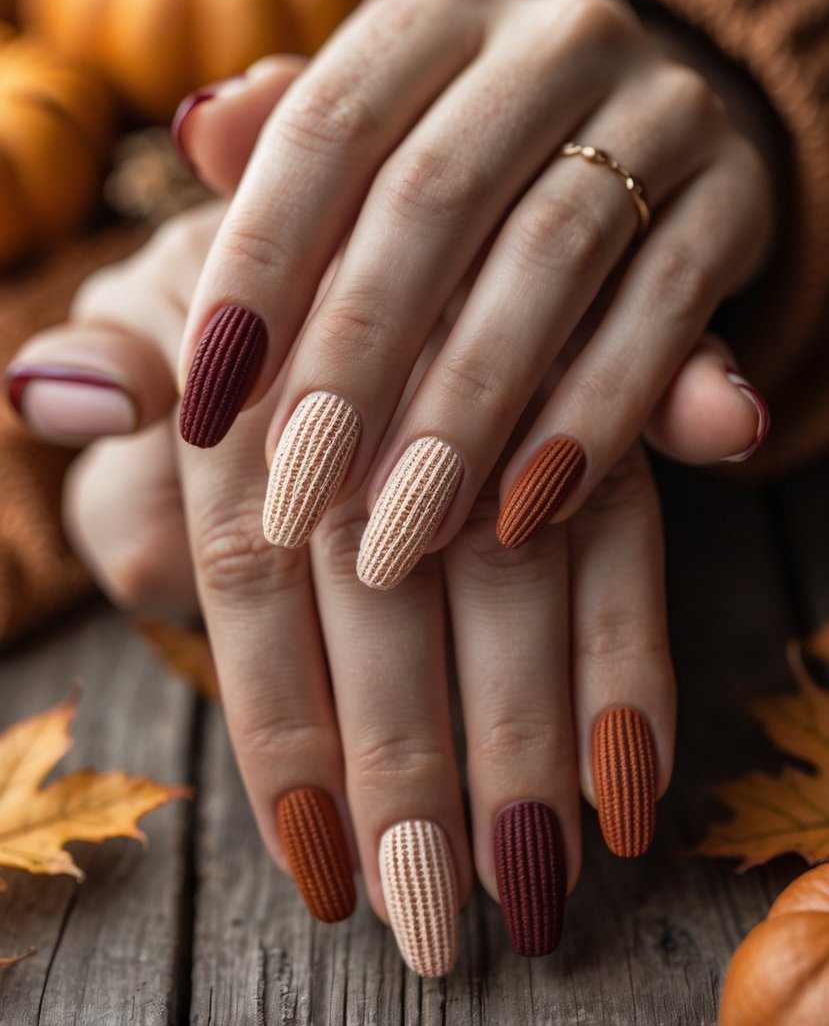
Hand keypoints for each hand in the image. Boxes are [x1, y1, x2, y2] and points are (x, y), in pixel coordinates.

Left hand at [7, 225, 762, 973]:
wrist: (358, 196)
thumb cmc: (239, 286)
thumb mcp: (150, 301)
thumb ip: (108, 361)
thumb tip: (55, 393)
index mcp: (261, 350)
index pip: (255, 563)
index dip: (282, 714)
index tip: (311, 851)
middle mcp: (384, 361)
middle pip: (392, 589)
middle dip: (412, 754)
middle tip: (430, 907)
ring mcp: (499, 375)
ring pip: (514, 572)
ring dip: (528, 731)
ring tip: (535, 876)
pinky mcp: (591, 390)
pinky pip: (625, 525)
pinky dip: (629, 650)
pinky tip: (631, 771)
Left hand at [174, 0, 772, 589]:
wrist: (643, 124)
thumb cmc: (468, 158)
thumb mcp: (376, 139)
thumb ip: (282, 149)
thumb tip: (194, 130)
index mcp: (435, 14)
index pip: (325, 127)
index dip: (259, 268)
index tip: (209, 403)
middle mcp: (552, 37)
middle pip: (434, 200)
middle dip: (357, 363)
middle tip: (298, 497)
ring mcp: (662, 106)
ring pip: (552, 261)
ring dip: (470, 410)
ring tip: (401, 529)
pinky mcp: (738, 192)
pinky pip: (666, 311)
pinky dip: (596, 414)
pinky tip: (531, 509)